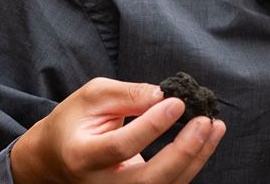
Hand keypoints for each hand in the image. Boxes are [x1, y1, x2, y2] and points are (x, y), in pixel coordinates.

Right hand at [11, 77, 225, 183]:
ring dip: (196, 158)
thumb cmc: (74, 122)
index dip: (153, 125)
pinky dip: (191, 164)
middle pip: (149, 179)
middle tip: (206, 121)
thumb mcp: (92, 97)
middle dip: (184, 151)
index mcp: (82, 156)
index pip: (122, 146)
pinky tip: (205, 141)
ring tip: (215, 127)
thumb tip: (164, 95)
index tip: (177, 102)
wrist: (54, 158)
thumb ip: (128, 94)